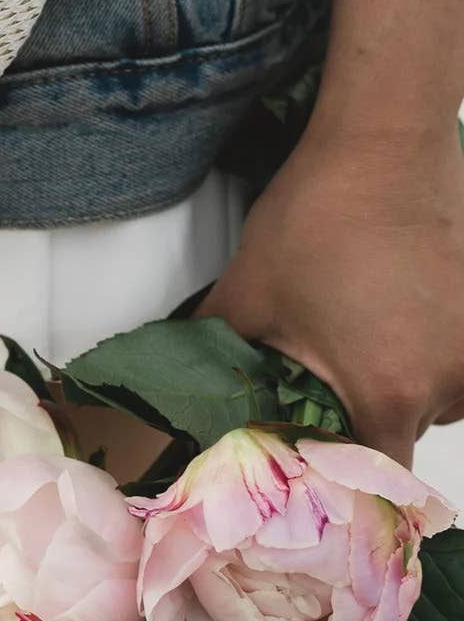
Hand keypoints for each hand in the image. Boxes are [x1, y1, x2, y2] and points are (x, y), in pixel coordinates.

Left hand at [199, 120, 463, 465]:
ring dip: (396, 376)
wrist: (382, 146)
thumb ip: (220, 357)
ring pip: (432, 394)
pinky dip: (424, 347)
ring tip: (353, 326)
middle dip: (357, 413)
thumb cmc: (315, 218)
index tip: (309, 457)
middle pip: (401, 431)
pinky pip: (455, 358)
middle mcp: (451, 381)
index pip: (371, 474)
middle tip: (317, 376)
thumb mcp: (249, 294)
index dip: (337, 473)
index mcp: (389, 389)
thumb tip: (184, 392)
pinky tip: (388, 307)